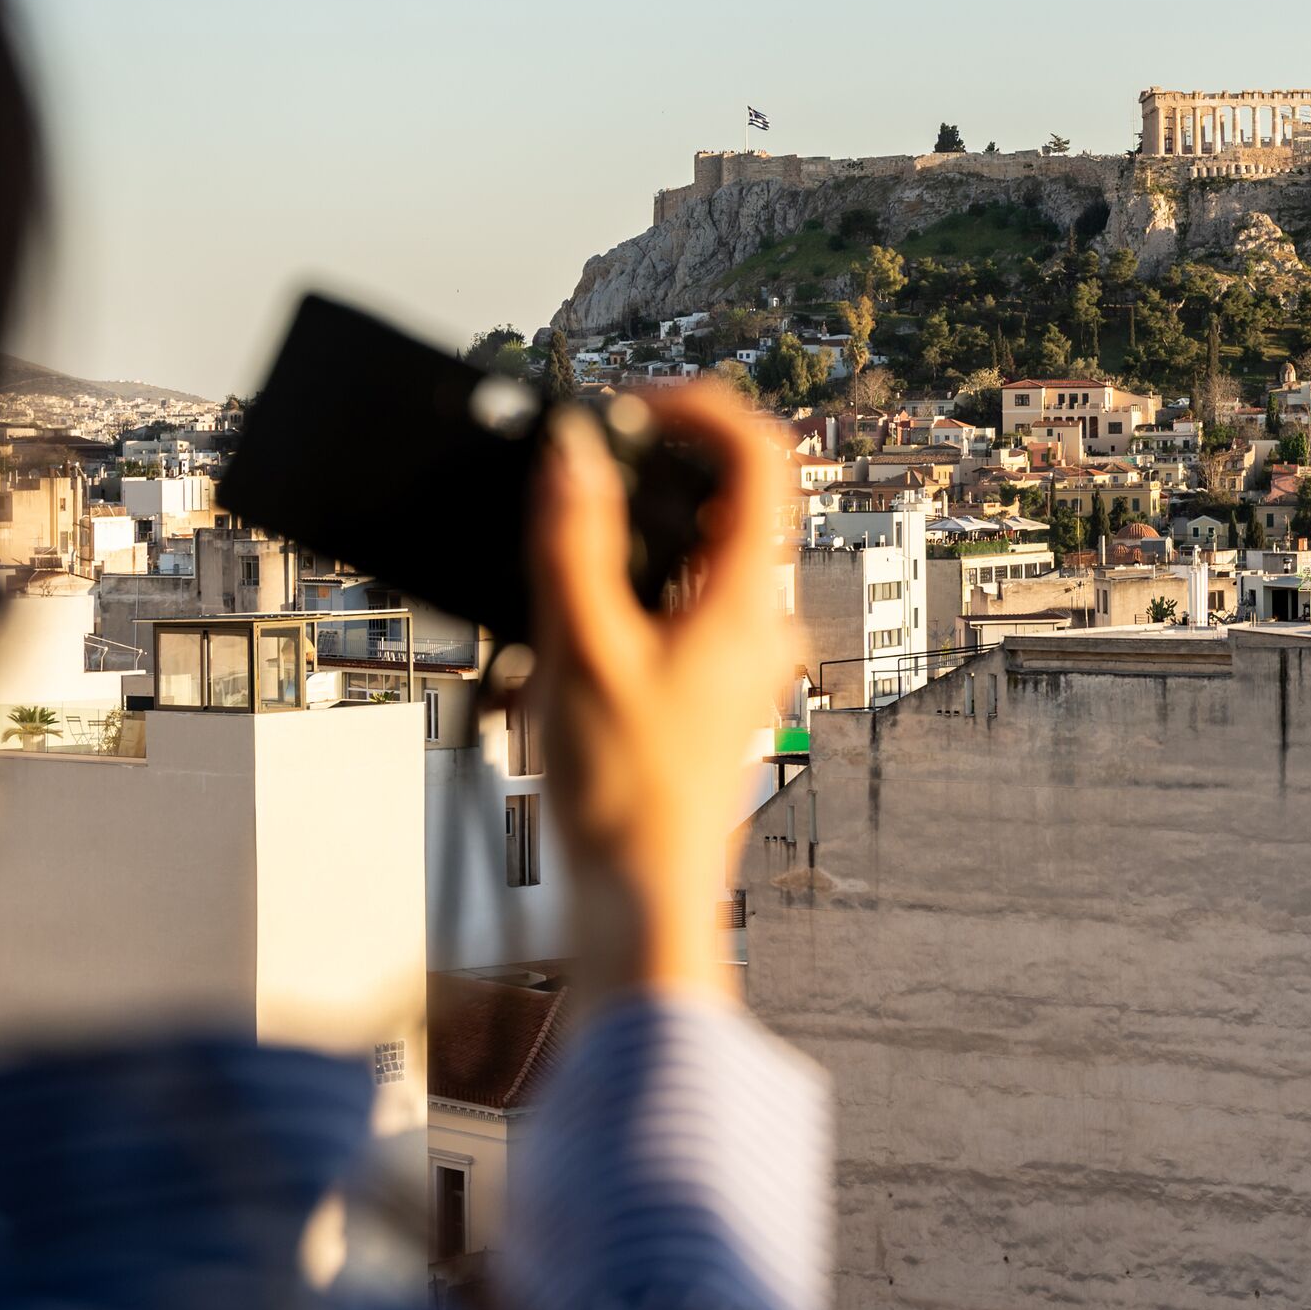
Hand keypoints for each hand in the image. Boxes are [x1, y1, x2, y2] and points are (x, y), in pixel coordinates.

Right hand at [527, 379, 803, 1004]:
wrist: (644, 903)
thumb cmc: (627, 797)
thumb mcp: (580, 650)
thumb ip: (572, 539)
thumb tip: (571, 450)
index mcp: (747, 602)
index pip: (759, 456)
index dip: (696, 409)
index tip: (626, 407)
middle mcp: (758, 624)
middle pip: (724, 500)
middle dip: (644, 473)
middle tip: (574, 475)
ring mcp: (738, 658)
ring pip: (691, 557)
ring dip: (622, 542)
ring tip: (552, 574)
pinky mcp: (708, 690)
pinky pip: (674, 608)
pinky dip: (620, 596)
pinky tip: (558, 637)